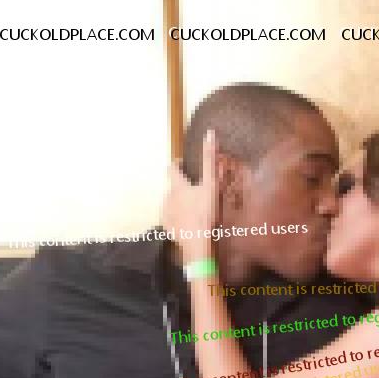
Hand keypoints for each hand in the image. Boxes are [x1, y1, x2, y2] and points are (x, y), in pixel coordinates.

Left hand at [161, 128, 219, 259]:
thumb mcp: (212, 185)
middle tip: (195, 193)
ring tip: (193, 210)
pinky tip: (189, 224)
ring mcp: (166, 214)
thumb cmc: (206, 213)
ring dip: (180, 204)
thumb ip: (210, 159)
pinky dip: (178, 219)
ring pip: (171, 204)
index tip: (181, 164)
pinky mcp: (168, 228)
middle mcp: (167, 198)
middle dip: (181, 188)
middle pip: (173, 188)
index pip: (172, 169)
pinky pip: (172, 220)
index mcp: (177, 186)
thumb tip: (210, 133)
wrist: (199, 244)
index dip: (176, 165)